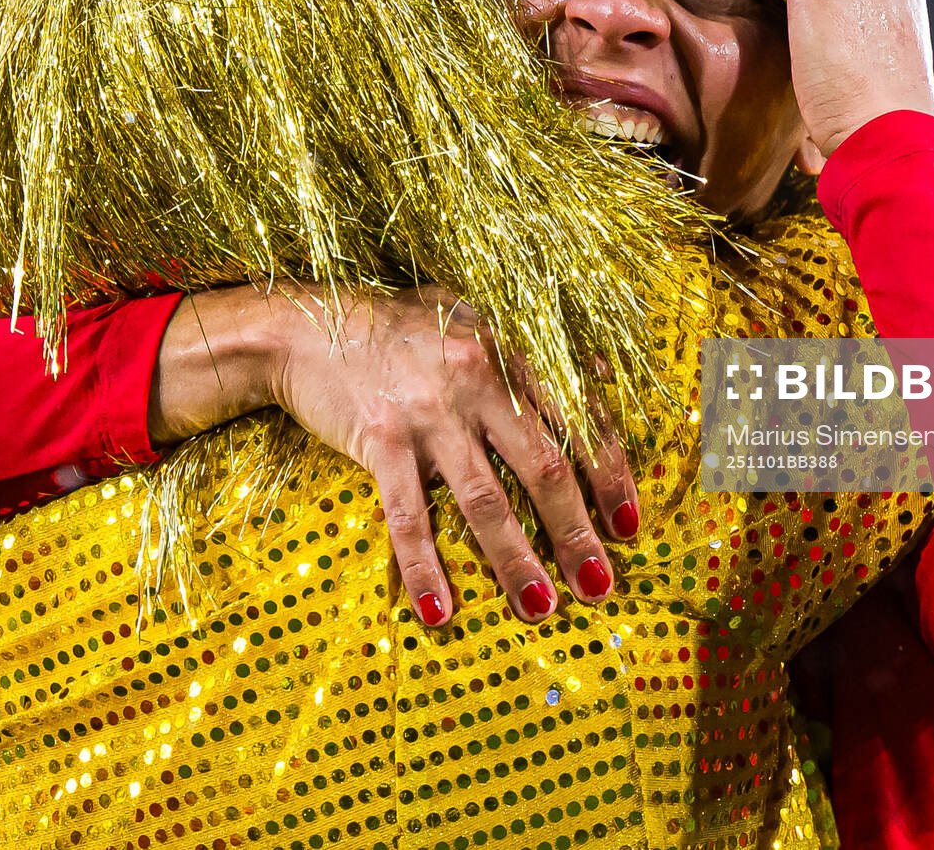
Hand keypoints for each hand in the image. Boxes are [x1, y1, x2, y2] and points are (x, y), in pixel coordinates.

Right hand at [155, 284, 639, 627]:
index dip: (609, 475)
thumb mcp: (471, 322)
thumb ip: (526, 354)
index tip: (628, 525)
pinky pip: (409, 516)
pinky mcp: (381, 438)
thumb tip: (595, 382)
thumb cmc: (397, 329)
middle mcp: (479, 377)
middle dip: (578, 531)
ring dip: (517, 560)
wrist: (305, 326)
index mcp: (510, 349)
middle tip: (600, 584)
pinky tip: (439, 611)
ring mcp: (430, 410)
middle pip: (544, 467)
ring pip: (487, 499)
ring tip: (541, 607)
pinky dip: (424, 568)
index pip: (578, 419)